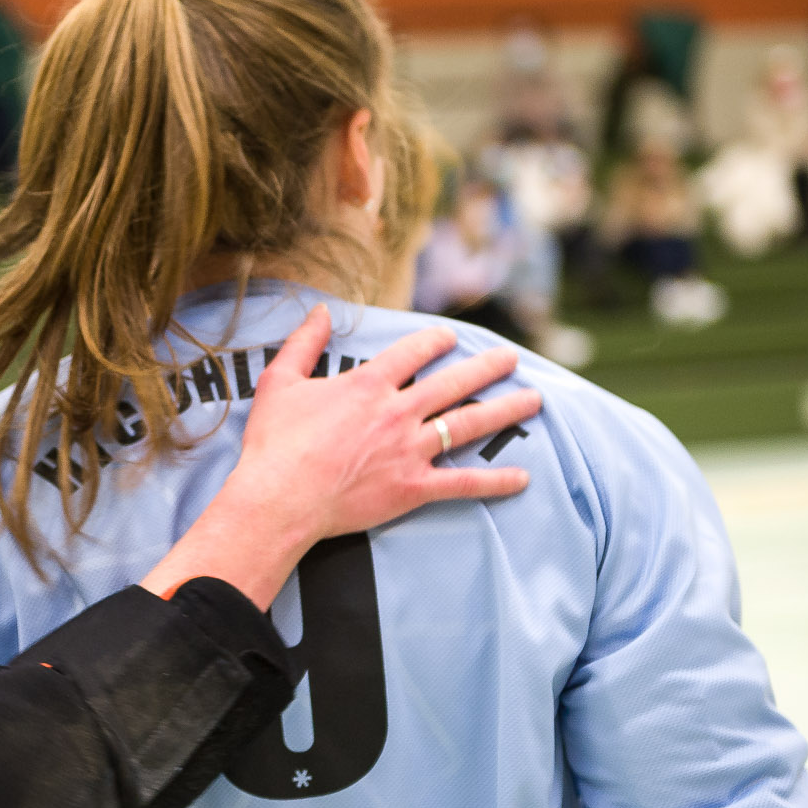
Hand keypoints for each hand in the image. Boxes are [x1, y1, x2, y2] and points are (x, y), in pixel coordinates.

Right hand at [242, 306, 540, 540]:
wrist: (280, 497)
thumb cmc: (274, 442)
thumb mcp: (279, 382)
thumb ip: (303, 343)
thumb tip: (318, 310)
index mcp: (368, 384)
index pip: (413, 352)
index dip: (434, 340)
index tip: (449, 337)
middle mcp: (398, 412)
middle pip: (454, 382)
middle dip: (487, 367)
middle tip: (510, 359)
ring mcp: (410, 450)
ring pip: (469, 424)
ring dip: (505, 410)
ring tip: (534, 400)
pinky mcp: (413, 487)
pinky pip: (463, 484)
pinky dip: (495, 482)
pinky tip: (522, 478)